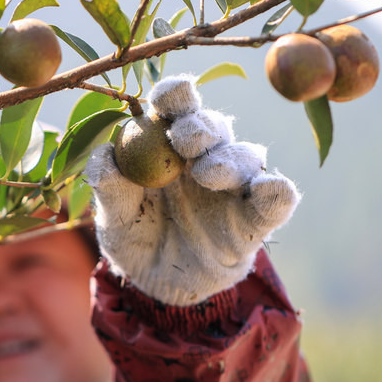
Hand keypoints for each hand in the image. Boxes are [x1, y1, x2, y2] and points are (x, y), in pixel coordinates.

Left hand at [85, 74, 299, 305]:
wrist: (158, 286)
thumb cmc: (134, 239)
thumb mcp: (114, 221)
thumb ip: (111, 192)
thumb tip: (105, 159)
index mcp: (167, 146)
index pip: (176, 109)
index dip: (177, 95)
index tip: (172, 95)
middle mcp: (205, 157)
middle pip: (212, 127)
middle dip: (200, 128)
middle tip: (184, 140)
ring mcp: (234, 187)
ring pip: (244, 157)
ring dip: (230, 160)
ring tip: (208, 174)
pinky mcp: (254, 220)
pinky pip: (274, 202)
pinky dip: (277, 193)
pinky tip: (271, 190)